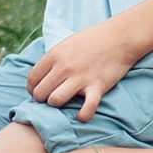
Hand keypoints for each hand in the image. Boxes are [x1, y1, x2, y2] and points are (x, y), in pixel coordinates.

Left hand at [24, 17, 143, 119]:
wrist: (120, 37)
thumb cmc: (93, 39)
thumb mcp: (66, 44)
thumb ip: (53, 59)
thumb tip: (41, 76)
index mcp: (54, 55)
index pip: (32, 79)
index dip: (32, 89)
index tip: (37, 92)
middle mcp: (64, 67)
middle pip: (40, 92)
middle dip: (42, 99)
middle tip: (50, 99)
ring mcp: (80, 77)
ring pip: (55, 101)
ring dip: (57, 105)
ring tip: (64, 103)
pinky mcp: (97, 86)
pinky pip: (86, 108)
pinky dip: (83, 115)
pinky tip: (81, 115)